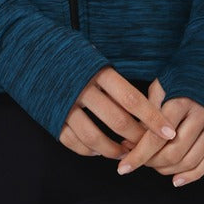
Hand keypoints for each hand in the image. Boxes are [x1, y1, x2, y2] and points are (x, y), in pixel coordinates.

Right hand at [58, 66, 178, 160]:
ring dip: (114, 151)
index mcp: (98, 71)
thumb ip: (116, 81)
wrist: (34, 50)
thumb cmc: (74, 56)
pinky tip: (98, 151)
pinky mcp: (52, 117)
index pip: (132, 99)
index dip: (152, 118)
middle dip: (137, 139)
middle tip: (148, 145)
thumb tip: (147, 105)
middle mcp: (82, 89)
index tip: (169, 132)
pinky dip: (88, 151)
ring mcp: (65, 105)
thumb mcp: (96, 59)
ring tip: (125, 153)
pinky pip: (73, 142)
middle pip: (117, 122)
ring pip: (94, 138)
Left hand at [114, 77, 203, 185]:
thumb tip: (132, 139)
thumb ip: (148, 110)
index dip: (138, 155)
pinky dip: (193, 174)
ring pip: (190, 160)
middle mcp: (201, 114)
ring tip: (153, 166)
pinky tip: (177, 179)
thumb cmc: (183, 72)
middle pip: (173, 152)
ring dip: (168, 170)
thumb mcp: (161, 83)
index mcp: (181, 100)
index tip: (123, 168)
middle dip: (151, 162)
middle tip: (138, 160)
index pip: (155, 137)